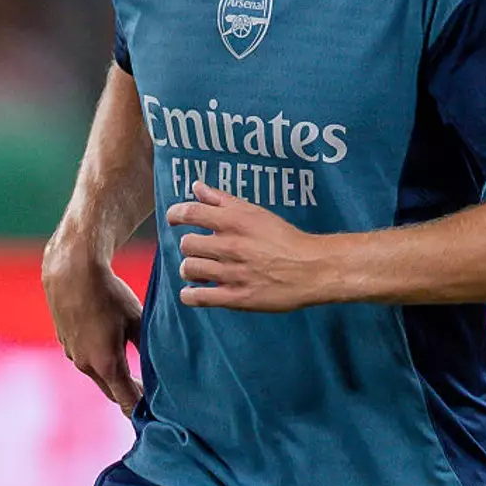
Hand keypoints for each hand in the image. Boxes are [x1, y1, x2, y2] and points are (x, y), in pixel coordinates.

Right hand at [41, 245, 143, 415]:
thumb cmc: (108, 293)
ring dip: (114, 376)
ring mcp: (72, 354)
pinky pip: (85, 358)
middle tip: (150, 397)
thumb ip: (147, 346)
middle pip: (112, 391)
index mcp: (106, 364)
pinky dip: (99, 359)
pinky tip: (108, 342)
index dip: (141, 411)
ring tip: (132, 369)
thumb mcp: (137, 318)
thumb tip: (161, 366)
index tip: (156, 416)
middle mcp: (86, 365)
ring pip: (97, 374)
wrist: (71, 271)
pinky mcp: (65, 341)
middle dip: (129, 394)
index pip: (126, 401)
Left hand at [165, 181, 342, 310]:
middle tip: (199, 249)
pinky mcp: (237, 298)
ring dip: (190, 269)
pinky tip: (193, 292)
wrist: (311, 268)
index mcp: (235, 222)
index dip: (175, 214)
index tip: (173, 218)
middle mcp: (231, 246)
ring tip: (199, 270)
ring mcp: (233, 274)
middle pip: (187, 244)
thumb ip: (223, 200)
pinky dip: (190, 295)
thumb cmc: (283, 238)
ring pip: (190, 269)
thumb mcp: (255, 212)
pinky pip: (200, 297)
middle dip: (189, 246)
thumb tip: (196, 187)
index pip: (191, 213)